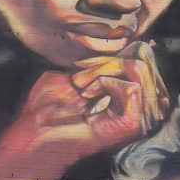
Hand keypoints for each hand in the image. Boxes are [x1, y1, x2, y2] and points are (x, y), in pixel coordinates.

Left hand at [0, 48, 164, 169]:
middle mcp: (138, 107)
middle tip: (81, 80)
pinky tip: (89, 95)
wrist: (34, 136)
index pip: (146, 59)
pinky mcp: (132, 125)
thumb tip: (127, 43)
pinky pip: (134, 88)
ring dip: (106, 71)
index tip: (84, 66)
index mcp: (127, 96)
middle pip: (144, 60)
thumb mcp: (72, 73)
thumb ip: (99, 60)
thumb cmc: (47, 107)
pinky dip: (107, 82)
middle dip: (109, 61)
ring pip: (139, 70)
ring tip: (84, 88)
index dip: (116, 51)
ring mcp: (138, 117)